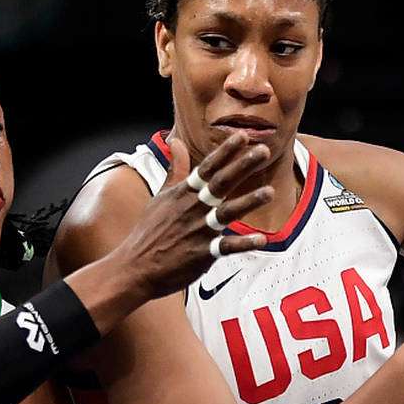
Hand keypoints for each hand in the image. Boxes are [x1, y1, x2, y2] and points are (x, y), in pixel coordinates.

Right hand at [110, 133, 272, 300]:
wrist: (134, 266)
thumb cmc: (149, 230)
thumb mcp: (161, 195)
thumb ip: (175, 168)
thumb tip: (176, 140)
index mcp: (184, 193)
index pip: (207, 167)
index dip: (226, 151)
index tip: (243, 136)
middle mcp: (192, 208)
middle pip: (220, 183)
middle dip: (242, 166)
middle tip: (263, 151)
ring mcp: (197, 231)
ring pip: (226, 213)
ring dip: (248, 202)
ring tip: (269, 192)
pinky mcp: (201, 254)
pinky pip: (225, 247)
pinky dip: (243, 244)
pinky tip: (261, 240)